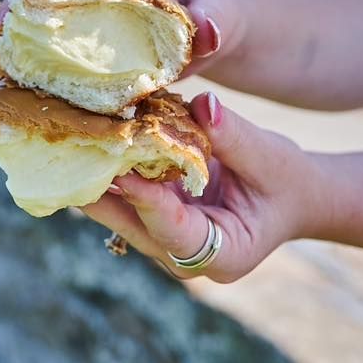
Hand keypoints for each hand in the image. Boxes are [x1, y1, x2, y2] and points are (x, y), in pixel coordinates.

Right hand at [0, 0, 241, 66]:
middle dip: (17, 5)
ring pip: (37, 15)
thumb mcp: (221, 14)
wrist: (205, 39)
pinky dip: (20, 70)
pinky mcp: (78, 40)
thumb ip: (214, 18)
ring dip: (9, 40)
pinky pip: (43, 50)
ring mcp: (82, 7)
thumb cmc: (213, 14)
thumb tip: (206, 31)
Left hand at [83, 92, 322, 283]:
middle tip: (75, 152)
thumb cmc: (287, 182)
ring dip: (97, 176)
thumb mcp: (272, 157)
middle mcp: (184, 257)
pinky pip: (123, 194)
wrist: (291, 195)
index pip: (176, 233)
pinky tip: (86, 135)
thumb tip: (203, 104)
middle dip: (104, 192)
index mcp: (225, 255)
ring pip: (119, 212)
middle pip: (134, 227)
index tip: (123, 175)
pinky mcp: (151, 216)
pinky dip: (107, 166)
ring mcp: (163, 239)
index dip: (148, 204)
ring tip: (72, 138)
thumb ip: (235, 136)